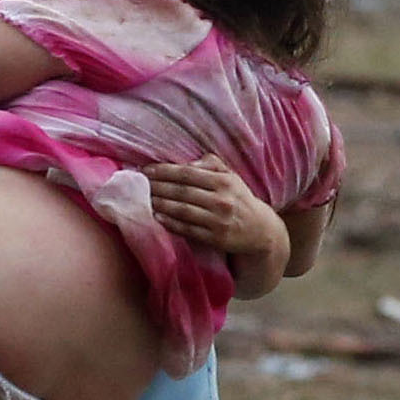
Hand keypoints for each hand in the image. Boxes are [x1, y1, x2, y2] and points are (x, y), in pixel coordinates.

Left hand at [146, 154, 288, 299]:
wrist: (262, 230)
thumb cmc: (239, 199)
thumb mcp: (231, 177)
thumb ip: (210, 164)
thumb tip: (186, 162)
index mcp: (224, 181)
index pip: (187, 173)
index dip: (163, 171)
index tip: (145, 170)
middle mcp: (221, 199)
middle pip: (181, 191)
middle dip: (157, 187)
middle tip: (138, 184)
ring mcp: (219, 220)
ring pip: (183, 210)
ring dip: (160, 204)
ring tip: (144, 199)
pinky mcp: (216, 238)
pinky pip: (188, 229)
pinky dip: (171, 223)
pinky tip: (157, 217)